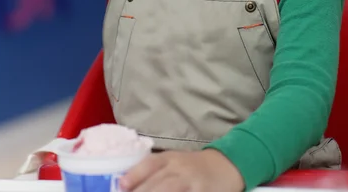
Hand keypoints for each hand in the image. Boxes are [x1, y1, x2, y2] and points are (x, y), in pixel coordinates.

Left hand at [120, 149, 244, 191]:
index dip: (136, 174)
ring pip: (171, 190)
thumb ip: (154, 172)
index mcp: (170, 159)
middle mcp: (180, 169)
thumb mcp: (174, 162)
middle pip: (159, 183)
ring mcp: (192, 183)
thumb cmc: (191, 167)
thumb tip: (124, 186)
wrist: (225, 166)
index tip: (122, 185)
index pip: (150, 164)